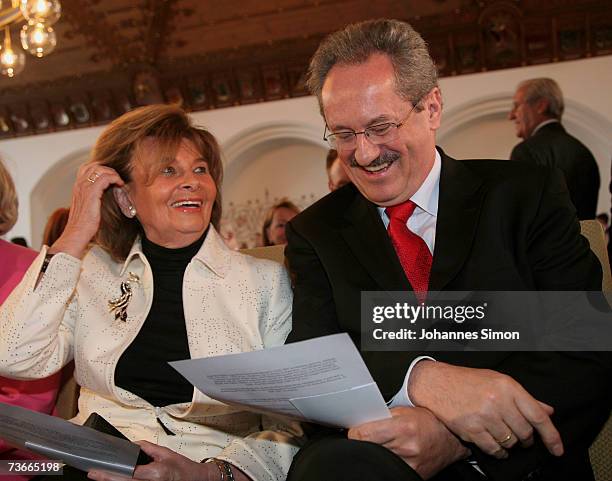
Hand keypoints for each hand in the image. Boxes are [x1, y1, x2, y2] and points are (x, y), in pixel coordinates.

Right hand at [50, 163, 124, 258]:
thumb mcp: (88, 207)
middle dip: (108, 169)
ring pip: (100, 169)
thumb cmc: (84, 224)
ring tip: (119, 181)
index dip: (101, 168)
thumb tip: (104, 194)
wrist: (76, 233)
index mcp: (78, 187)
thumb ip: (93, 197)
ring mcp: (84, 188)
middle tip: (117, 178)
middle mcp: (79, 185)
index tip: (112, 176)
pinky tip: (119, 184)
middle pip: (94, 165)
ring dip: (113, 173)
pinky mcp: (91, 193)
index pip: (88, 168)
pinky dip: (114, 178)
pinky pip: (104, 178)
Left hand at [87, 441, 250, 480]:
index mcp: (154, 474)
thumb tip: (132, 445)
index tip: (97, 470)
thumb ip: (147, 448)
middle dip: (106, 479)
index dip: (110, 472)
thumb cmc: (183, 468)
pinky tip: (117, 479)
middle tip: (93, 474)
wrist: (196, 480)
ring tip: (101, 476)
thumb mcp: (165, 453)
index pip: (126, 472)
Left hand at [348, 406, 469, 478]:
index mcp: (403, 428)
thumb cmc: (429, 420)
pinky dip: (387, 460)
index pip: (363, 434)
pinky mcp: (414, 475)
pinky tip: (392, 453)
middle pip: (369, 447)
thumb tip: (360, 421)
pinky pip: (391, 467)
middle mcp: (406, 448)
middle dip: (365, 441)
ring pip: (378, 458)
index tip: (354, 430)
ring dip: (376, 451)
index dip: (355, 431)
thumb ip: (381, 416)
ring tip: (383, 443)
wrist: (450, 438)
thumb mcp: (404, 410)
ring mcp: (410, 464)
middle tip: (367, 435)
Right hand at [408, 361, 563, 458]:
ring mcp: (484, 416)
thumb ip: (524, 397)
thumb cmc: (468, 381)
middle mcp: (498, 401)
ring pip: (510, 442)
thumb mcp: (498, 381)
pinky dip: (498, 452)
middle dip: (526, 439)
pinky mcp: (471, 429)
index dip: (551, 435)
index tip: (557, 450)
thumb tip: (548, 411)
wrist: (437, 383)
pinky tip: (496, 446)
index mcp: (508, 387)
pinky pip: (493, 449)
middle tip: (520, 436)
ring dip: (510, 445)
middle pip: (525, 432)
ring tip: (503, 436)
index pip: (538, 415)